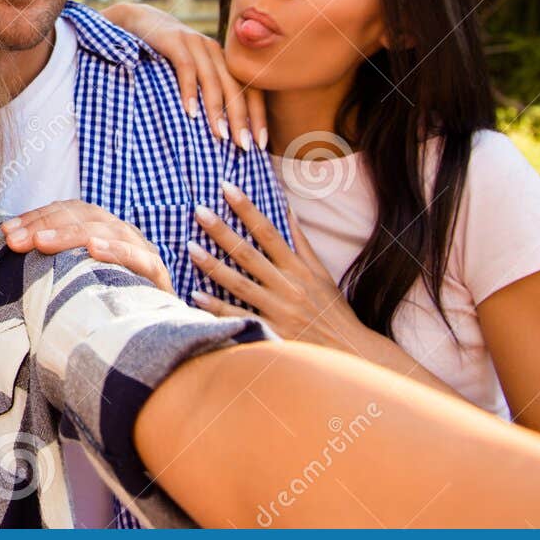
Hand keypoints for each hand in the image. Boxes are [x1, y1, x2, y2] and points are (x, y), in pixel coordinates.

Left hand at [1, 201, 173, 293]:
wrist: (150, 336)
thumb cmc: (103, 306)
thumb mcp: (72, 280)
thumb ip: (50, 264)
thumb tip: (10, 249)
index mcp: (102, 231)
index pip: (69, 211)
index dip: (37, 217)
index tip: (8, 232)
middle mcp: (123, 235)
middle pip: (85, 216)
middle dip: (46, 225)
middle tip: (15, 240)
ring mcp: (143, 252)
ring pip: (109, 230)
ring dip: (72, 234)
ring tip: (42, 242)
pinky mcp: (158, 275)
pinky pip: (140, 258)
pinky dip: (117, 250)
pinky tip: (93, 250)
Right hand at [99, 1, 265, 150]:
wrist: (139, 21)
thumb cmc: (166, 56)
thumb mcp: (192, 72)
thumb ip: (206, 91)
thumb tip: (220, 132)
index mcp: (224, 60)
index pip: (250, 90)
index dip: (258, 116)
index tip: (260, 144)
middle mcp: (215, 51)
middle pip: (235, 88)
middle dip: (241, 119)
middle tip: (245, 146)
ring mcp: (195, 44)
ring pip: (213, 80)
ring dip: (218, 109)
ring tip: (221, 135)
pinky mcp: (175, 41)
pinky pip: (186, 69)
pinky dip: (189, 91)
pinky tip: (191, 113)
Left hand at [185, 183, 372, 352]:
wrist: (349, 351)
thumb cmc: (332, 310)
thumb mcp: (322, 274)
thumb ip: (301, 243)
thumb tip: (286, 210)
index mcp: (299, 269)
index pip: (268, 232)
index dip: (247, 209)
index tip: (227, 188)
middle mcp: (287, 287)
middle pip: (248, 254)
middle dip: (222, 231)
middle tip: (198, 210)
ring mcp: (278, 311)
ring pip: (239, 284)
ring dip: (213, 266)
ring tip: (190, 247)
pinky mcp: (271, 333)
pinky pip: (239, 317)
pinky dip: (217, 307)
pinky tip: (196, 295)